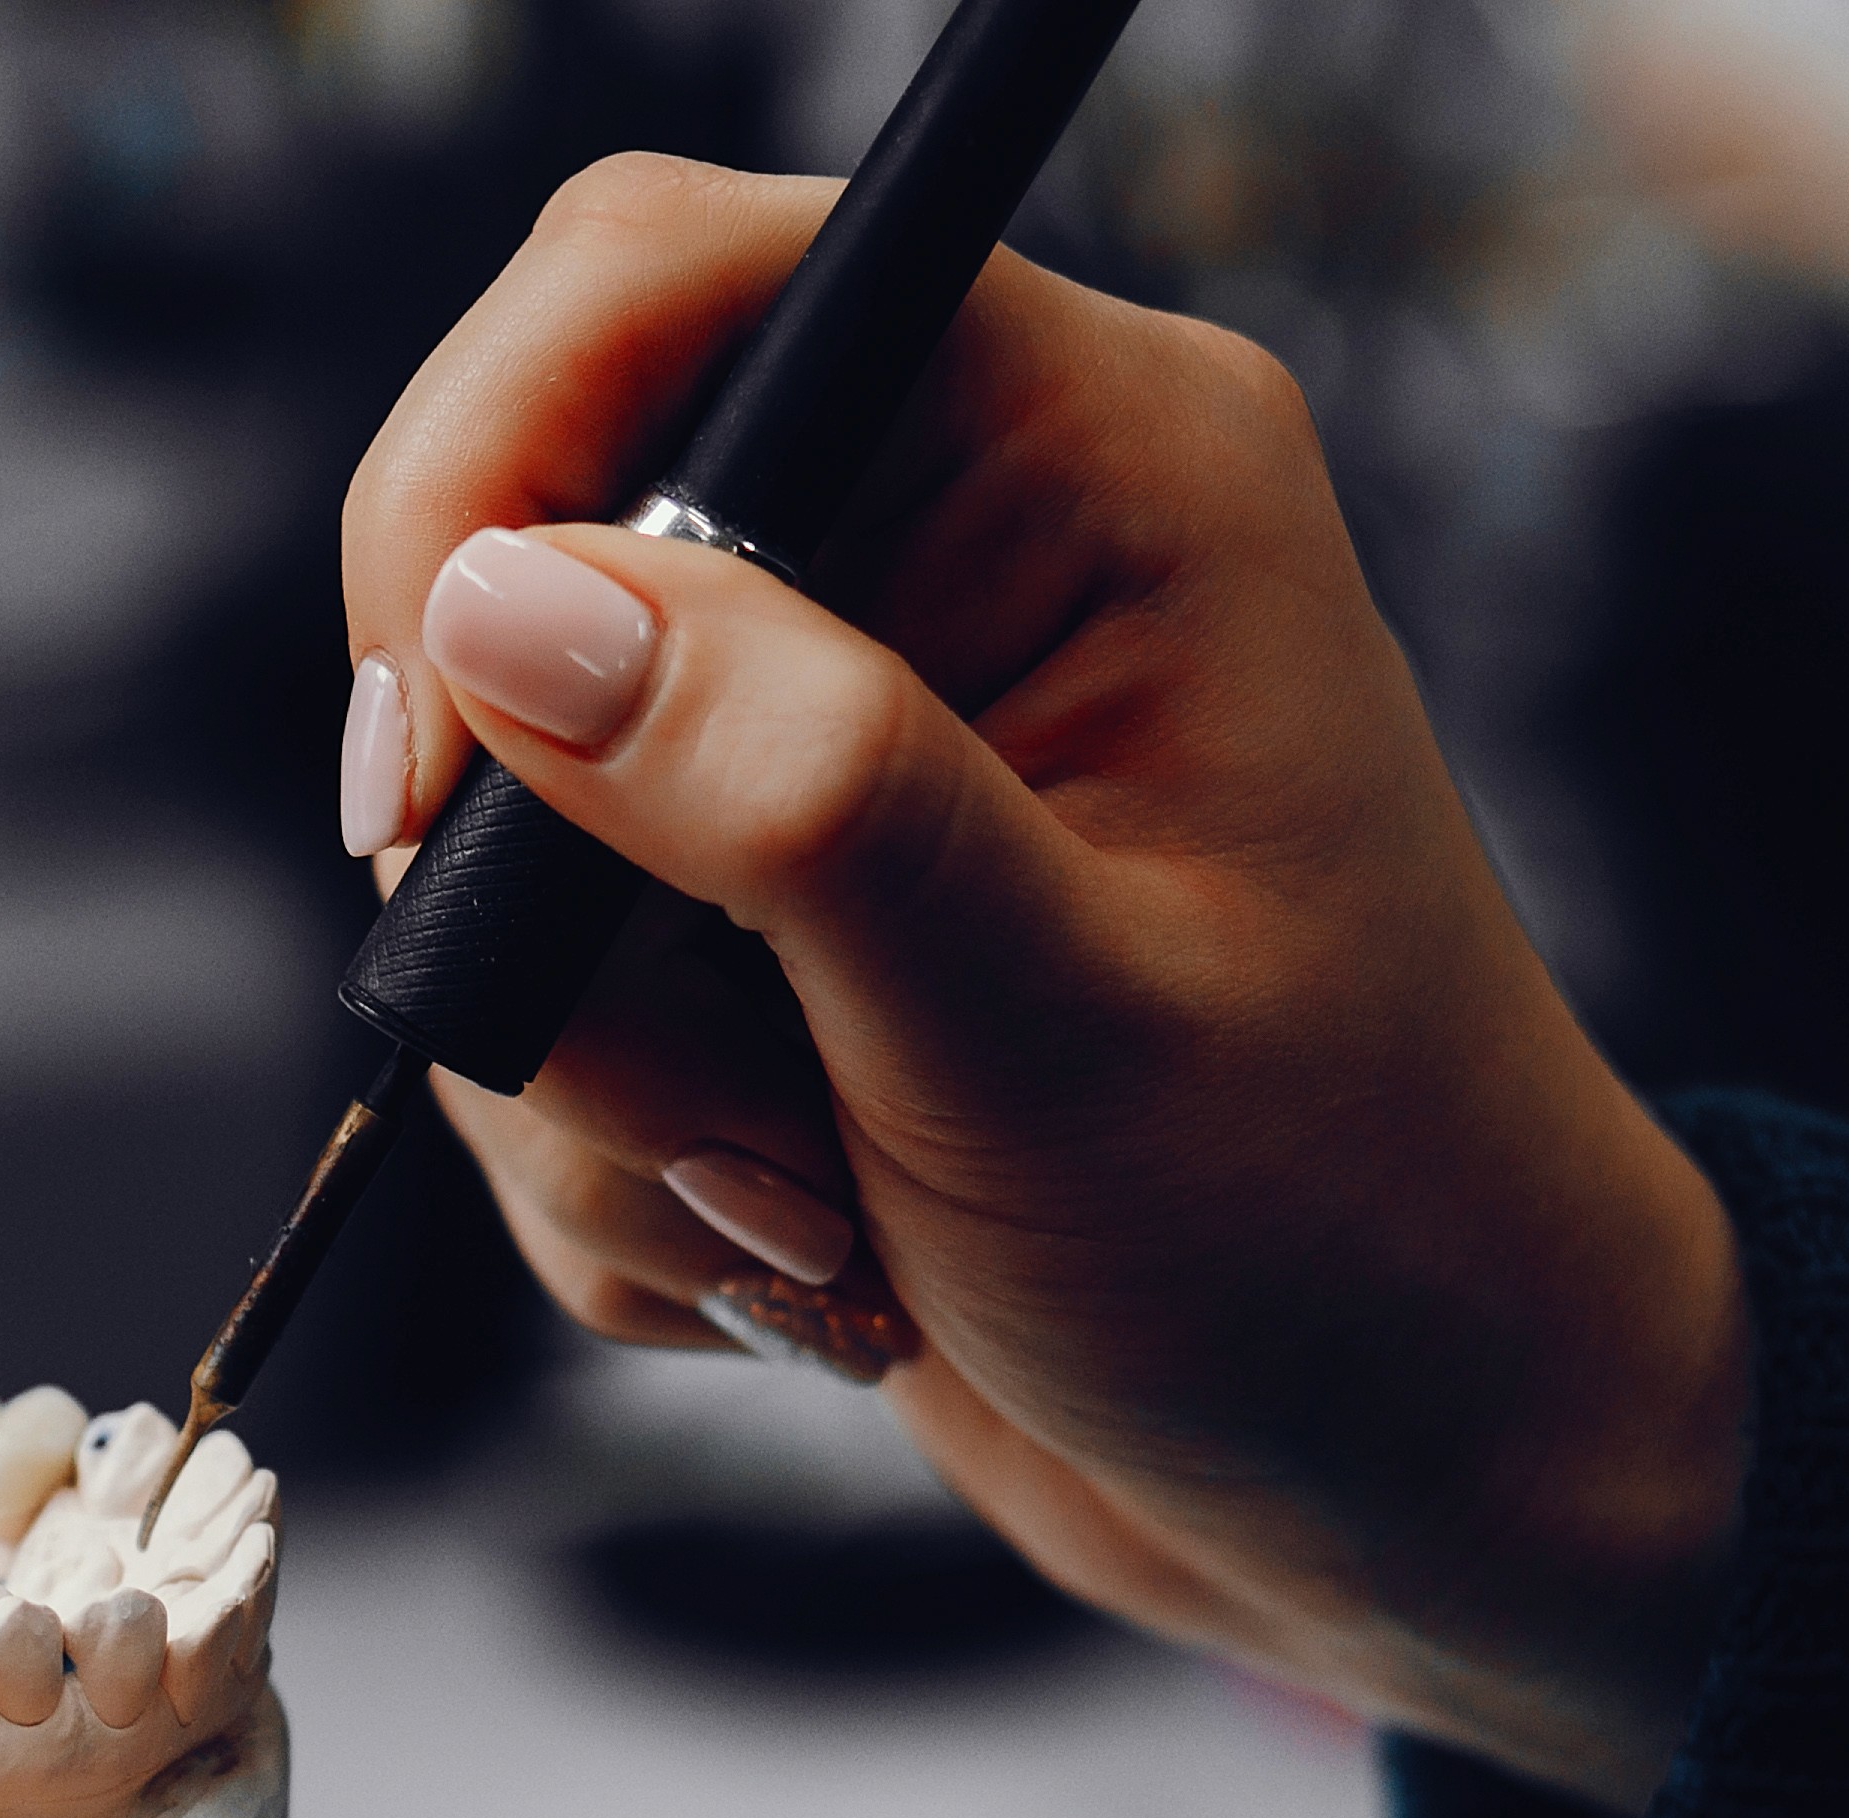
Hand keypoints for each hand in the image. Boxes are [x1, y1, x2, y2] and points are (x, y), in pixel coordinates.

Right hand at [343, 157, 1746, 1806]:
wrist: (1415, 1500)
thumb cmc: (1344, 1250)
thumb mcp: (1055, 1027)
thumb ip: (791, 791)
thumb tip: (507, 608)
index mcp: (1084, 469)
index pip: (664, 286)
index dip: (483, 476)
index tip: (434, 765)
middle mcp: (949, 572)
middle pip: (517, 589)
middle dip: (544, 905)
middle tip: (708, 1092)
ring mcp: (837, 768)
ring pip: (500, 860)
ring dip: (603, 1099)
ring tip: (828, 1224)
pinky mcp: (762, 946)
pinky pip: (533, 1028)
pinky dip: (623, 1186)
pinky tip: (821, 1267)